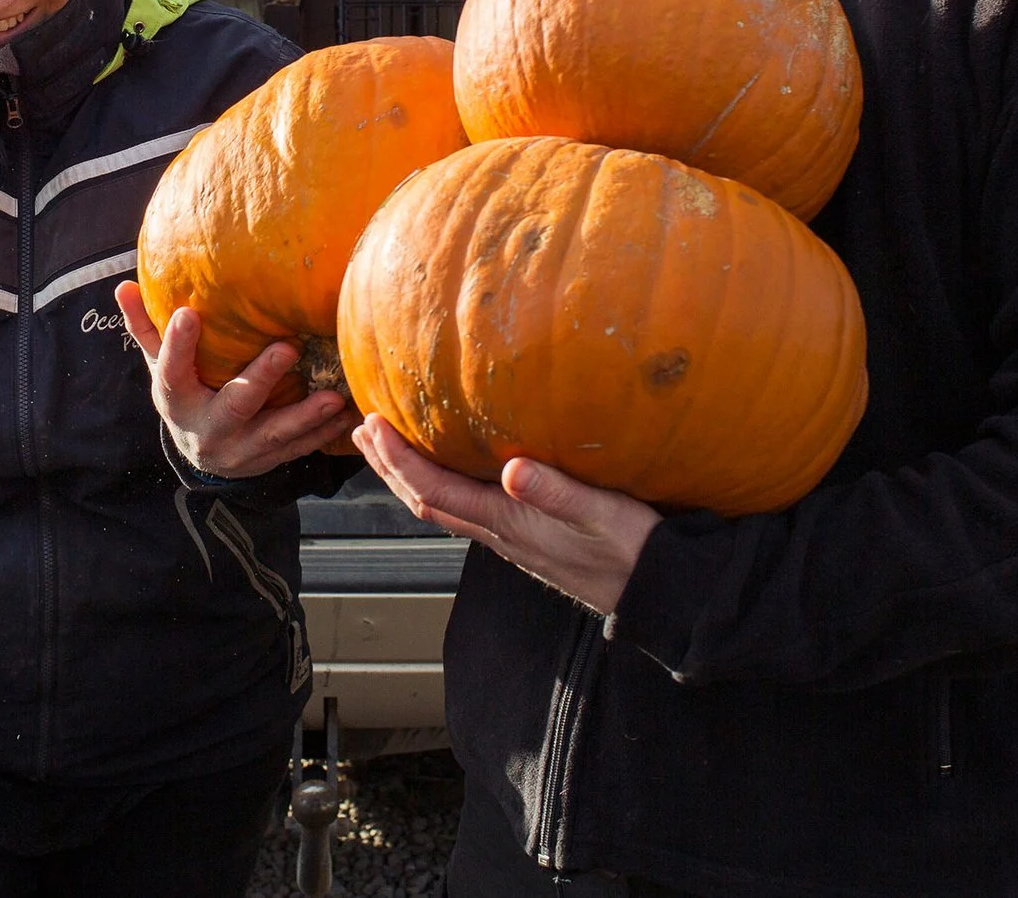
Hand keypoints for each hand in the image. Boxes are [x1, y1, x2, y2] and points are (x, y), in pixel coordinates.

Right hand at [115, 281, 358, 478]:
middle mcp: (208, 428)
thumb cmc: (184, 392)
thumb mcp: (159, 365)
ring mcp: (241, 450)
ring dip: (306, 417)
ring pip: (275, 436)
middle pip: (234, 405)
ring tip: (335, 397)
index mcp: (176, 400)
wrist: (201, 455)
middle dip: (260, 379)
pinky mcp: (269, 461)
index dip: (177, 345)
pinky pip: (300, 450)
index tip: (188, 313)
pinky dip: (326, 435)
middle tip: (288, 349)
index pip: (170, 372)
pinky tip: (349, 416)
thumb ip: (145, 328)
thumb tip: (123, 286)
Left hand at [353, 414, 660, 614]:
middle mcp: (499, 533)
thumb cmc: (633, 550)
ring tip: (389, 445)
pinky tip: (450, 467)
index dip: (399, 460)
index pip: (435, 491)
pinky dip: (441, 482)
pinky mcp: (525, 536)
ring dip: (409, 475)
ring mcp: (510, 538)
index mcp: (509, 522)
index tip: (374, 424)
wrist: (656, 592)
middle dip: (389, 466)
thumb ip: (557, 491)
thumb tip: (512, 470)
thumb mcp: (601, 513)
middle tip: (361, 429)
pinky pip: (466, 507)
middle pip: (426, 501)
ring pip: (443, 506)